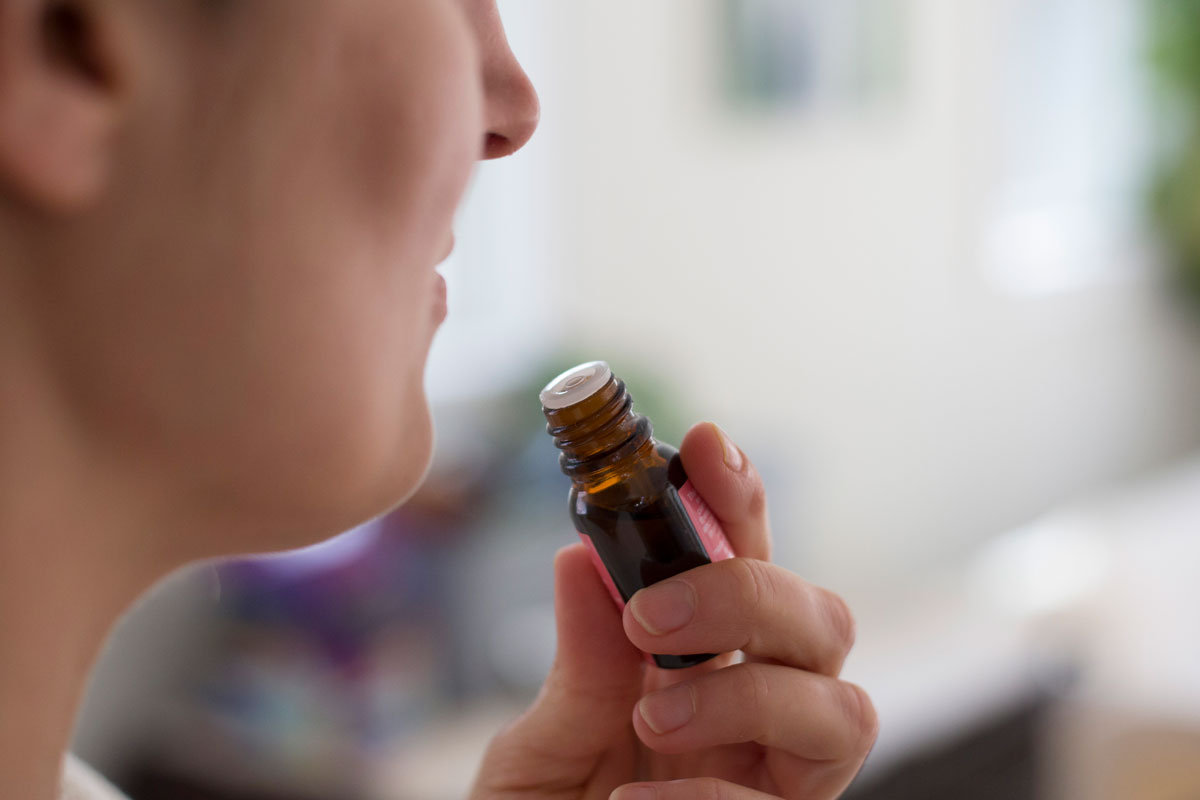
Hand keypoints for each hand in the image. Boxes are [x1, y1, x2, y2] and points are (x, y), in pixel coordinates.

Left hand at [469, 422, 876, 799]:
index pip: (748, 565)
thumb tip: (583, 556)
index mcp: (704, 670)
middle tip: (650, 615)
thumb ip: (578, 665)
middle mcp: (760, 721)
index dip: (741, 501)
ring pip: (842, 710)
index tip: (704, 443)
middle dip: (750, 594)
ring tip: (653, 718)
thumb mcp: (541, 748)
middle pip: (825, 621)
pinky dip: (707, 798)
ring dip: (746, 697)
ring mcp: (780, 786)